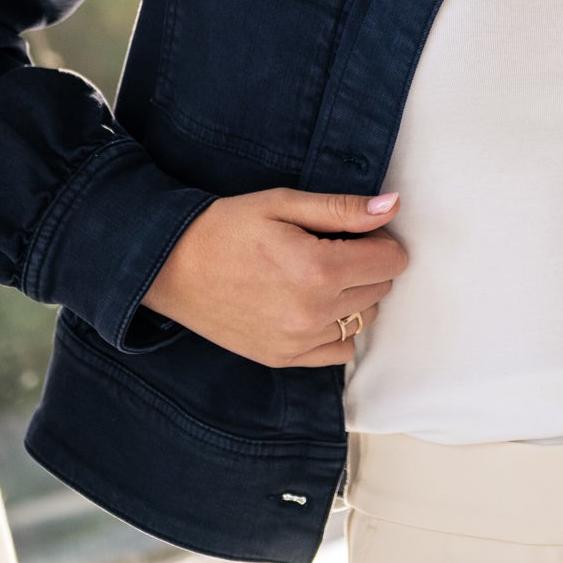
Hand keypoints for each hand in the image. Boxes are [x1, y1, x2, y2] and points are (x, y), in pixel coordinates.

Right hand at [141, 187, 407, 366]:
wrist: (170, 266)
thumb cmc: (225, 227)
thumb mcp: (283, 204)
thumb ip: (343, 209)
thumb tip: (392, 207)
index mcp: (319, 268)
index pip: (392, 260)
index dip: (381, 240)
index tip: (357, 231)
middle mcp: (314, 312)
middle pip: (381, 289)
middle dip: (367, 265)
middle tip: (331, 248)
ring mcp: (299, 341)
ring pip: (364, 319)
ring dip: (354, 297)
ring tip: (317, 275)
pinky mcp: (284, 358)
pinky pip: (340, 350)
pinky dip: (337, 329)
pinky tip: (313, 306)